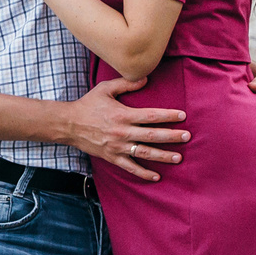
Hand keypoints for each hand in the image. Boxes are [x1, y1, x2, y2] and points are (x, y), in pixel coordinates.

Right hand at [63, 76, 188, 179]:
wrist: (68, 124)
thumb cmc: (88, 104)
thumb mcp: (105, 89)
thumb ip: (126, 83)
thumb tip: (146, 78)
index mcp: (123, 115)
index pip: (150, 116)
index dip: (168, 116)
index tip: (182, 116)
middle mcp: (122, 132)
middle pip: (152, 135)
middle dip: (171, 136)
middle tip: (187, 137)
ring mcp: (117, 147)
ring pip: (145, 153)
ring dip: (163, 156)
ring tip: (178, 157)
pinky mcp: (112, 157)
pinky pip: (130, 167)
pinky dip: (143, 173)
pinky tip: (156, 176)